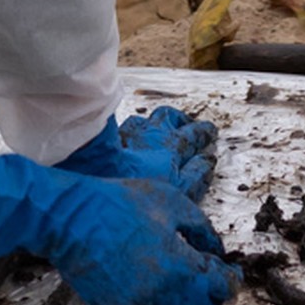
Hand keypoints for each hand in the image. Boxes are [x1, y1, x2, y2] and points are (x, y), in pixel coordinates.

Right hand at [0, 151, 235, 304]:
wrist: (65, 217)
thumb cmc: (118, 203)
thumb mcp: (172, 202)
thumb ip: (202, 229)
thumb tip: (217, 250)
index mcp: (180, 269)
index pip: (221, 289)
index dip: (230, 279)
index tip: (230, 270)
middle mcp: (160, 295)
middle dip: (207, 293)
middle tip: (205, 275)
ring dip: (178, 298)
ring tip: (170, 272)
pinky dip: (150, 300)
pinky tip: (143, 277)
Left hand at [58, 105, 217, 211]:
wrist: (94, 170)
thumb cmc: (137, 181)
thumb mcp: (177, 187)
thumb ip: (196, 174)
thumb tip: (208, 160)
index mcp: (173, 145)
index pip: (195, 134)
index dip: (205, 133)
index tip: (211, 133)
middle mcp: (152, 132)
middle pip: (171, 117)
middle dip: (183, 120)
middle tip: (189, 126)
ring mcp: (129, 131)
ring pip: (148, 119)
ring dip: (158, 122)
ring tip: (162, 129)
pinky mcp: (110, 136)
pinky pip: (127, 126)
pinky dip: (136, 129)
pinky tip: (133, 137)